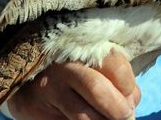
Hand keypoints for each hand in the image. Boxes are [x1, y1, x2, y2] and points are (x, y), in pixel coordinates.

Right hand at [6, 50, 139, 119]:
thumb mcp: (96, 67)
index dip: (128, 85)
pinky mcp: (37, 109)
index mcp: (85, 49)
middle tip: (125, 117)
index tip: (129, 98)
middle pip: (98, 90)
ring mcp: (49, 88)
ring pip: (83, 116)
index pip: (114, 64)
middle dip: (118, 110)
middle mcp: (65, 66)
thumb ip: (116, 81)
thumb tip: (131, 105)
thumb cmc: (74, 72)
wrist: (29, 78)